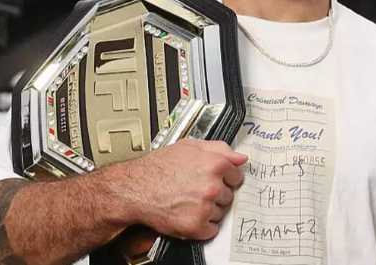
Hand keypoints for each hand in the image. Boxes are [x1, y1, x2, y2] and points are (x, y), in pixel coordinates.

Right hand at [120, 139, 246, 239]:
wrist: (135, 189)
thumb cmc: (158, 168)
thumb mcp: (189, 146)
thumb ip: (219, 148)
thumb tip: (240, 157)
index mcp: (215, 164)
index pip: (237, 175)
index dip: (225, 177)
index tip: (215, 179)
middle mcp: (212, 186)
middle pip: (229, 195)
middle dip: (216, 194)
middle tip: (196, 189)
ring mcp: (205, 207)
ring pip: (220, 213)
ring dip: (209, 210)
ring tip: (189, 200)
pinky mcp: (196, 226)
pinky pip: (211, 230)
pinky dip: (202, 226)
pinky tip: (188, 213)